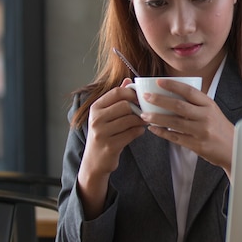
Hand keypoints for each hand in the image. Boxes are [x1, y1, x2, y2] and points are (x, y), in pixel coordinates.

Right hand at [78, 78, 145, 217]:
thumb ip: (116, 98)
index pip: (118, 92)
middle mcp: (96, 119)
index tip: (142, 98)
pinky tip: (140, 131)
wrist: (95, 161)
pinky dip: (139, 131)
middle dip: (139, 108)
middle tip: (146, 111)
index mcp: (96, 108)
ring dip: (141, 120)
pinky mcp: (110, 146)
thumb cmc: (104, 134)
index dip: (133, 93)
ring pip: (131, 119)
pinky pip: (132, 133)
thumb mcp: (105, 115)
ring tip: (144, 121)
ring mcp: (101, 133)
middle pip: (126, 105)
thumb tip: (128, 80)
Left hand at [139, 79, 234, 178]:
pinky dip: (162, 133)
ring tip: (144, 115)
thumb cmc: (219, 127)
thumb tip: (171, 94)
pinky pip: (175, 137)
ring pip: (174, 122)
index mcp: (209, 105)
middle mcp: (206, 116)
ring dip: (157, 118)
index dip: (173, 85)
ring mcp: (201, 131)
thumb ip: (195, 104)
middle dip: (160, 100)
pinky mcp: (197, 145)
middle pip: (179, 105)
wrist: (233, 148)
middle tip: (146, 97)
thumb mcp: (212, 111)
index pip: (189, 91)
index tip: (159, 82)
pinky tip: (153, 129)